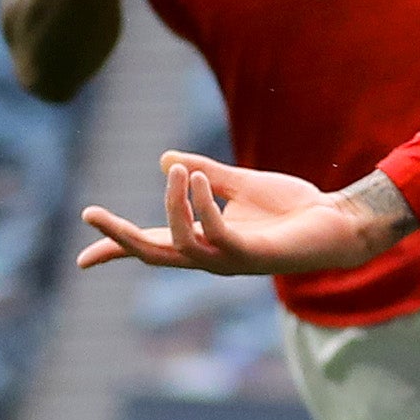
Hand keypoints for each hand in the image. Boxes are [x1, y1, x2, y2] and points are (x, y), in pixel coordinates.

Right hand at [79, 153, 403, 277]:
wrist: (337, 220)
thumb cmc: (292, 209)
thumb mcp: (240, 183)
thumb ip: (205, 173)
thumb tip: (165, 160)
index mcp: (205, 239)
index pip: (152, 245)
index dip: (116, 249)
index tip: (82, 259)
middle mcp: (211, 255)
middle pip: (152, 253)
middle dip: (120, 238)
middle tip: (92, 214)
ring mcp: (230, 259)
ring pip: (179, 243)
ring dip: (171, 204)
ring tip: (178, 170)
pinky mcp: (253, 255)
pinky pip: (215, 234)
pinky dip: (202, 206)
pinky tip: (199, 177)